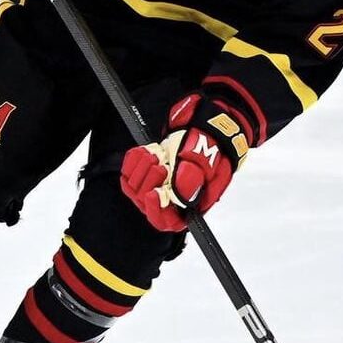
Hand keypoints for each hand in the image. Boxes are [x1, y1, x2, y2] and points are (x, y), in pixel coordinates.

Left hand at [120, 94, 249, 231]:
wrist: (208, 121)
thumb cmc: (213, 144)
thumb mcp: (207, 162)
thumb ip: (192, 180)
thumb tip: (180, 196)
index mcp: (189, 202)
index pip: (167, 221)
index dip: (156, 211)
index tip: (153, 194)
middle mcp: (172, 195)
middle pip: (147, 203)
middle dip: (148, 183)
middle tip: (160, 165)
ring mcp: (159, 181)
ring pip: (135, 187)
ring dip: (141, 169)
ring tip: (157, 155)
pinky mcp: (148, 166)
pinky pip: (129, 171)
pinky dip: (134, 160)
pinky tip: (147, 151)